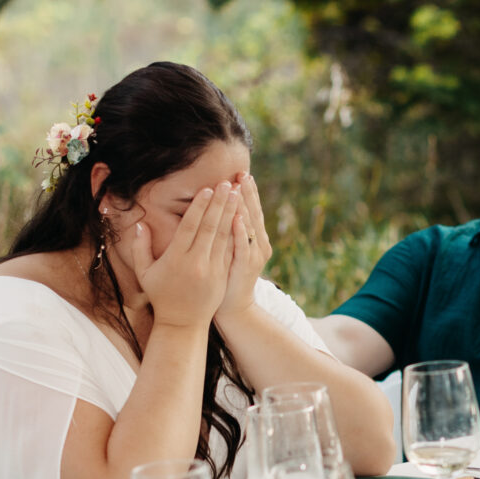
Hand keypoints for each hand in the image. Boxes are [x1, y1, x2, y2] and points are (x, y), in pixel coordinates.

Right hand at [132, 182, 240, 329]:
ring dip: (231, 213)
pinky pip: (230, 249)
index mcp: (176, 258)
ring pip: (223, 236)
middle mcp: (195, 262)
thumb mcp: (145, 273)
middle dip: (219, 203)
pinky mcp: (222, 275)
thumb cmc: (161, 295)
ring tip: (238, 193)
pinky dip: (236, 232)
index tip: (207, 189)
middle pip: (210, 227)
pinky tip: (241, 217)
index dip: (199, 207)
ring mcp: (211, 269)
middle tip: (227, 183)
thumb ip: (140, 248)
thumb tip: (140, 224)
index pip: (189, 227)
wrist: (182, 323)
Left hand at [215, 172, 271, 320]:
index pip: (251, 209)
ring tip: (239, 186)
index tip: (239, 172)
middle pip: (253, 212)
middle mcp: (259, 243)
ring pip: (250, 225)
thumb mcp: (228, 249)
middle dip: (247, 192)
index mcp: (254, 238)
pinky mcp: (246, 266)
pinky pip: (243, 245)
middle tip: (242, 172)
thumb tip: (221, 207)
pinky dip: (240, 230)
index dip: (246, 191)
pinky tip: (236, 216)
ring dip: (244, 205)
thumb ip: (227, 229)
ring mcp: (254, 254)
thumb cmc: (226, 276)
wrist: (232, 306)